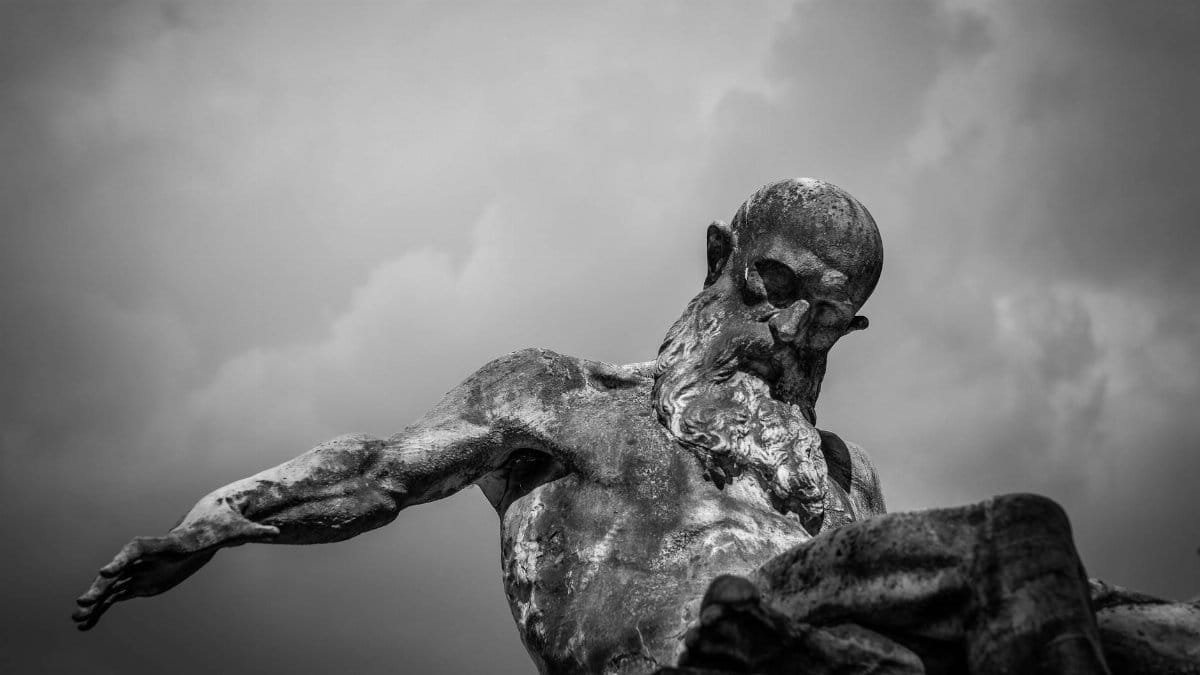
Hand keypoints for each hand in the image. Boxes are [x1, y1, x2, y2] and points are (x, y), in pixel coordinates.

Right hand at [73, 516, 277, 629]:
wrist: (210, 521)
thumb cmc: (224, 524)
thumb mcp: (239, 527)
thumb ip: (254, 530)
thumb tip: (275, 531)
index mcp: (169, 543)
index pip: (140, 547)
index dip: (122, 558)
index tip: (106, 570)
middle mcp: (151, 555)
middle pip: (121, 569)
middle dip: (101, 584)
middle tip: (82, 602)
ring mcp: (144, 568)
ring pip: (114, 585)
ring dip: (97, 601)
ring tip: (77, 619)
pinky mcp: (142, 580)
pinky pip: (118, 597)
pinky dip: (103, 609)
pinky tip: (87, 625)